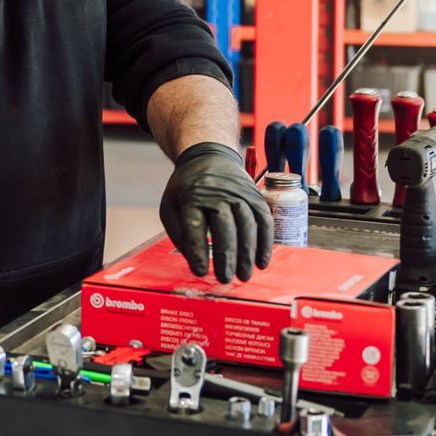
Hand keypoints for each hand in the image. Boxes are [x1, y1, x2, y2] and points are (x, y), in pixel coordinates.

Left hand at [159, 142, 273, 282]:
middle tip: (225, 279)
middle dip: (226, 256)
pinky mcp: (256, 197)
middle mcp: (218, 194)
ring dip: (248, 254)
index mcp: (192, 197)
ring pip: (248, 226)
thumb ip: (179, 233)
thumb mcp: (170, 205)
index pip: (195, 227)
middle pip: (225, 227)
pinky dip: (265, 243)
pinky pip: (264, 221)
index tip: (201, 272)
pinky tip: (262, 262)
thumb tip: (194, 260)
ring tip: (244, 276)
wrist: (209, 156)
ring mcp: (240, 194)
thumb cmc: (187, 188)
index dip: (198, 251)